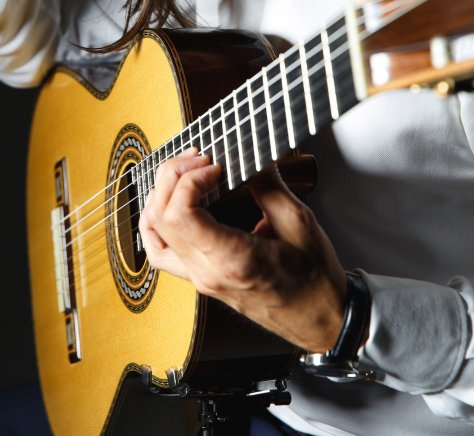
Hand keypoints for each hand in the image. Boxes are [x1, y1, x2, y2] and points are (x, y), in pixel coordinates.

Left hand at [139, 149, 346, 351]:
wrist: (319, 320)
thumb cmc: (314, 281)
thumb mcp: (299, 222)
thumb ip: (268, 185)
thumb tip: (250, 154)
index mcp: (231, 260)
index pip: (179, 215)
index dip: (188, 180)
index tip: (213, 167)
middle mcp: (207, 273)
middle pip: (160, 217)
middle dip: (174, 177)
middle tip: (200, 159)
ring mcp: (199, 278)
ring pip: (153, 234)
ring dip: (161, 196)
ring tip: (185, 175)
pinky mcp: (200, 277)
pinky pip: (161, 250)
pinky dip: (159, 221)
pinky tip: (174, 203)